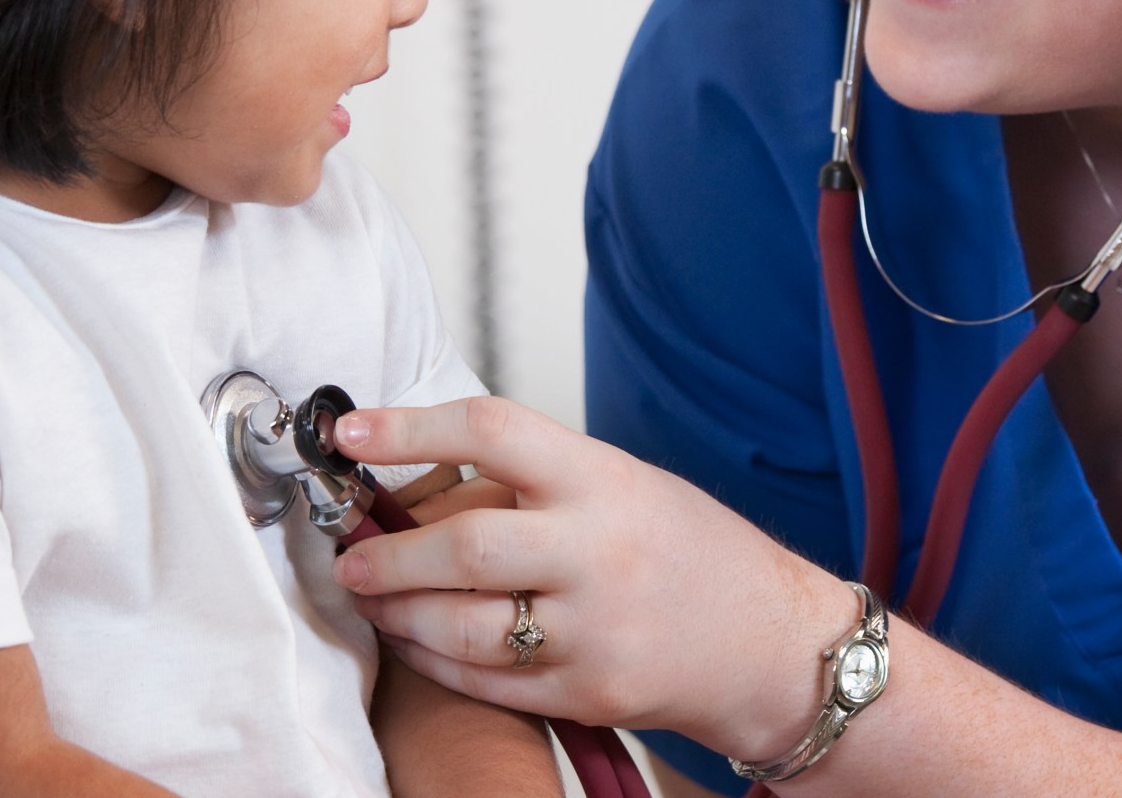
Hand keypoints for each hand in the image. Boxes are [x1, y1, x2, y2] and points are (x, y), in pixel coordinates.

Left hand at [331, 397, 855, 762]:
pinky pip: (484, 683)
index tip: (353, 430)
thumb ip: (538, 484)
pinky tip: (416, 643)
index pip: (493, 431)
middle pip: (463, 544)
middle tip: (349, 552)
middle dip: (388, 554)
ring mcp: (595, 631)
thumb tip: (420, 484)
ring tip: (373, 599)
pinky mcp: (589, 694)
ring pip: (460, 627)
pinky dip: (435, 663)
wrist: (772, 643)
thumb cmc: (692, 553)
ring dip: (398, 613)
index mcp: (605, 481)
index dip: (411, 427)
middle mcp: (599, 552)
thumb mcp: (627, 487)